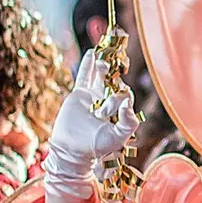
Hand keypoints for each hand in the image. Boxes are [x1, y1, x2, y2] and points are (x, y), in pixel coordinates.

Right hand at [45, 50, 139, 190]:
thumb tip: (129, 103)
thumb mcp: (118, 137)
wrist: (73, 149)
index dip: (122, 95)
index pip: (125, 96)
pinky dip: (88, 65)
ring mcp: (95, 95)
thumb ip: (128, 122)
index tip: (118, 97)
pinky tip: (92, 53)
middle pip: (113, 82)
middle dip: (112, 75)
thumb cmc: (98, 146)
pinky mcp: (80, 94)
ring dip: (102, 67)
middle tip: (110, 66)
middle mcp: (109, 100)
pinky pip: (85, 76)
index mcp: (121, 110)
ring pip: (100, 77)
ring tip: (103, 57)